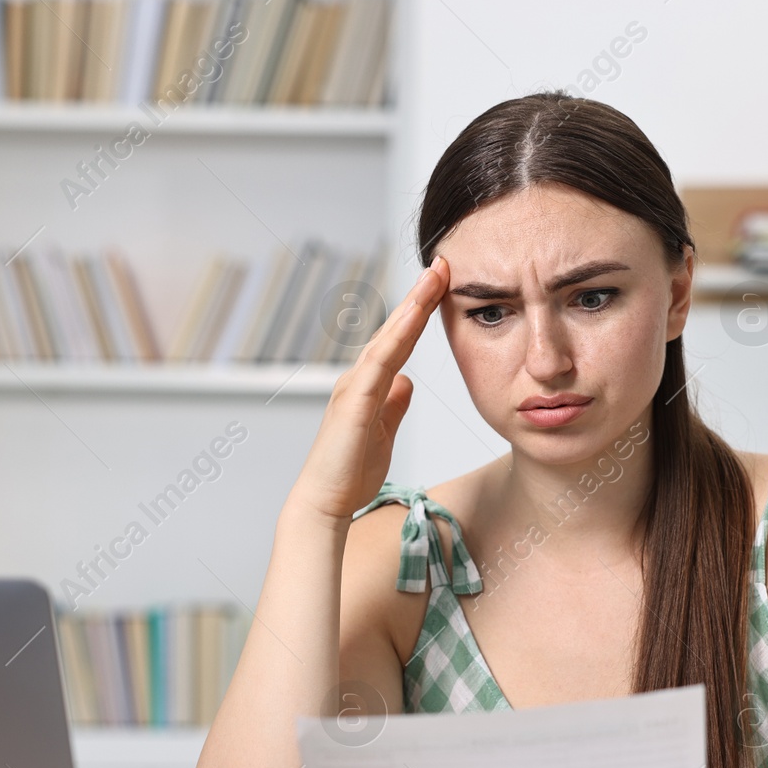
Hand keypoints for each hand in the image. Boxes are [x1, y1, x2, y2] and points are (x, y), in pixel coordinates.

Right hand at [288, 256, 450, 521]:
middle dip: (419, 297)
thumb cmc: (349, 472)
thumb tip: (407, 382)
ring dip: (412, 307)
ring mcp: (355, 386)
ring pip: (388, 338)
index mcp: (369, 385)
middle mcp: (359, 379)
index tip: (441, 285)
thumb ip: (393, 405)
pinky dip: (398, 336)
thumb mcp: (383, 433)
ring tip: (434, 277)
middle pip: (395, 330)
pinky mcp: (355, 401)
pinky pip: (381, 362)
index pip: (400, 341)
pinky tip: (414, 316)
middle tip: (442, 265)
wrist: (324, 502)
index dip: (420, 312)